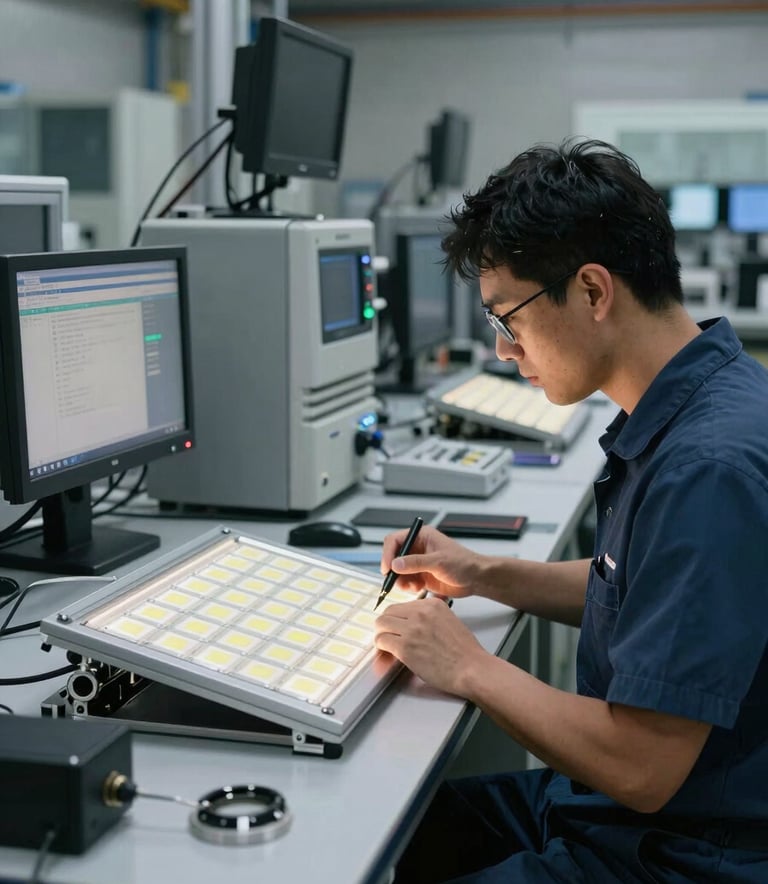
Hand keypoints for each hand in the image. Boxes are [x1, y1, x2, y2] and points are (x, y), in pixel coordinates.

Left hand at [374, 596, 488, 695]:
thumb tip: (416, 621)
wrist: (471, 668)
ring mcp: (411, 629)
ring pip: (381, 625)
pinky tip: (388, 653)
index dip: (396, 618)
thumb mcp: (450, 620)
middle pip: (388, 612)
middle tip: (388, 636)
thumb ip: (432, 616)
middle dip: (386, 625)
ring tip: (386, 645)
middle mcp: (420, 613)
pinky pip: (381, 641)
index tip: (396, 627)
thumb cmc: (465, 651)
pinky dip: (381, 648)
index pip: (402, 606)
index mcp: (431, 605)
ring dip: (381, 635)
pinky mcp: (405, 647)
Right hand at [380, 525, 482, 599]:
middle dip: (393, 570)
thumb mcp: (439, 561)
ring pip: (398, 571)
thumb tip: (396, 564)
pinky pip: (406, 581)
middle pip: (393, 556)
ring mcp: (418, 563)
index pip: (395, 540)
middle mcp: (417, 548)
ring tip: (412, 586)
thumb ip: (416, 562)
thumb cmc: (463, 563)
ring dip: (401, 580)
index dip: (388, 553)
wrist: (475, 579)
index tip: (387, 568)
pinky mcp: (421, 575)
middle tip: (395, 580)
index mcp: (421, 536)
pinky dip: (408, 586)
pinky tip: (418, 588)